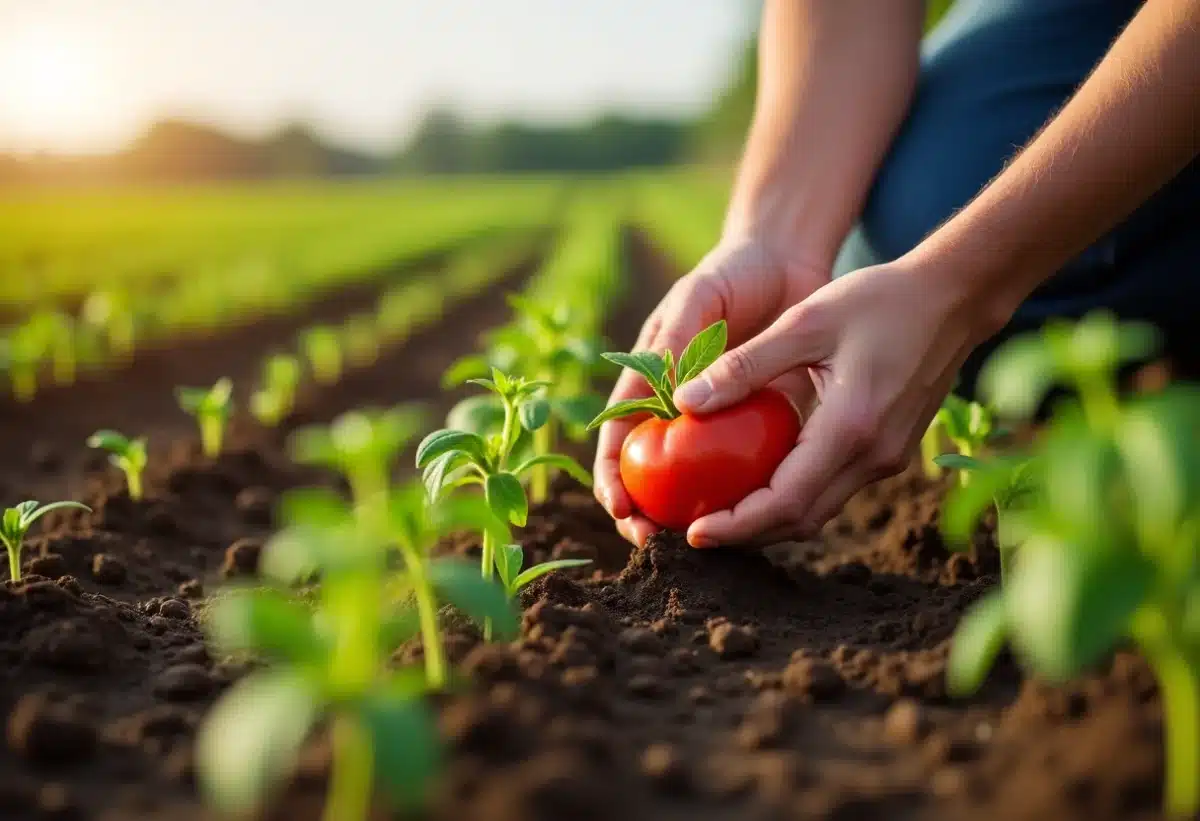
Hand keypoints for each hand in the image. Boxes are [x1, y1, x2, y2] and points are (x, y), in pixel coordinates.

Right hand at [593, 235, 830, 546]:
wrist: (787, 260)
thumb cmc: (731, 271)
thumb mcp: (698, 296)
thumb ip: (678, 338)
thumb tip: (665, 398)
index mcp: (647, 381)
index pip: (616, 438)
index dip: (612, 478)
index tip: (623, 509)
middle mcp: (677, 409)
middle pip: (651, 474)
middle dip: (646, 514)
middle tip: (658, 541)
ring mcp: (718, 421)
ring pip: (699, 481)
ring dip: (696, 513)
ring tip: (705, 540)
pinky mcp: (759, 422)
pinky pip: (751, 466)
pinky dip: (748, 492)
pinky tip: (759, 513)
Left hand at [673, 255, 1003, 546]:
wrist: (954, 300)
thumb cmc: (878, 300)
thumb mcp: (804, 322)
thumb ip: (744, 366)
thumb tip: (684, 402)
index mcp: (850, 427)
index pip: (785, 502)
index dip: (737, 526)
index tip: (693, 533)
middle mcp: (872, 456)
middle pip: (801, 520)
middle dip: (746, 535)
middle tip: (695, 532)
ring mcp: (887, 458)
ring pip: (820, 511)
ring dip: (770, 521)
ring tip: (720, 514)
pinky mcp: (891, 451)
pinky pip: (835, 489)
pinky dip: (795, 498)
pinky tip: (761, 483)